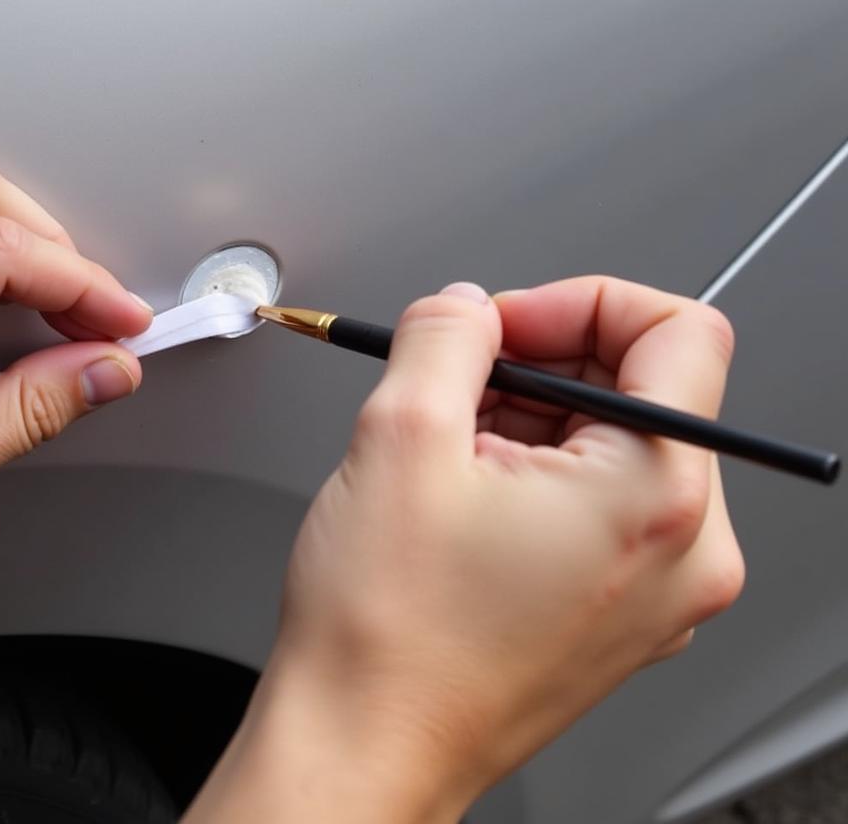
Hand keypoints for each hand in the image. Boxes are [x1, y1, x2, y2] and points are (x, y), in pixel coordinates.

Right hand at [185, 277, 744, 822]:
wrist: (362, 746)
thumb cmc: (388, 633)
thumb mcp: (401, 435)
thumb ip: (445, 333)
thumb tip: (467, 305)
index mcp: (656, 497)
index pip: (678, 329)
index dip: (580, 301)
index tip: (508, 326)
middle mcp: (684, 549)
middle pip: (642, 386)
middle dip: (540, 362)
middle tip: (460, 382)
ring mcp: (657, 587)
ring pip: (613, 441)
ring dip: (529, 418)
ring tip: (450, 454)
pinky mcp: (621, 607)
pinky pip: (599, 498)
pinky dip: (536, 471)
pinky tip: (466, 494)